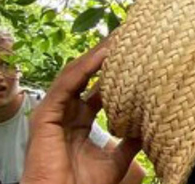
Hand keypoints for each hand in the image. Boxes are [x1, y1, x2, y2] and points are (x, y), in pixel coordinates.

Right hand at [21, 41, 140, 183]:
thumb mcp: (115, 160)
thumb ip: (129, 142)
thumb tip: (149, 128)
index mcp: (79, 120)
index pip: (97, 86)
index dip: (115, 69)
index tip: (136, 53)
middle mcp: (66, 111)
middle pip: (87, 74)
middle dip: (106, 54)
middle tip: (129, 34)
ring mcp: (54, 111)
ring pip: (77, 73)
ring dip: (97, 54)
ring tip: (119, 37)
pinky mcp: (45, 115)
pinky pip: (67, 84)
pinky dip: (85, 67)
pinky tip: (103, 55)